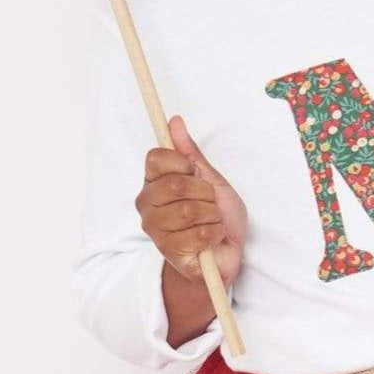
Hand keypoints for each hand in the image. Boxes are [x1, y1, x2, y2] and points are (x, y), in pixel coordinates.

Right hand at [135, 114, 246, 291]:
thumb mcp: (209, 178)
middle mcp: (147, 205)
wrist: (226, 253)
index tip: (195, 173)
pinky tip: (212, 237)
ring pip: (189, 209)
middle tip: (208, 202)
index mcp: (153, 183)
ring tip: (211, 221)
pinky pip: (199, 233)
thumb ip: (189, 152)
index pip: (156, 158)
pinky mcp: (169, 252)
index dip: (182, 163)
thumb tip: (175, 121)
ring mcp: (155, 230)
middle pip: (175, 183)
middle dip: (204, 192)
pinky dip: (215, 232)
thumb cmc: (217, 215)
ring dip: (212, 214)